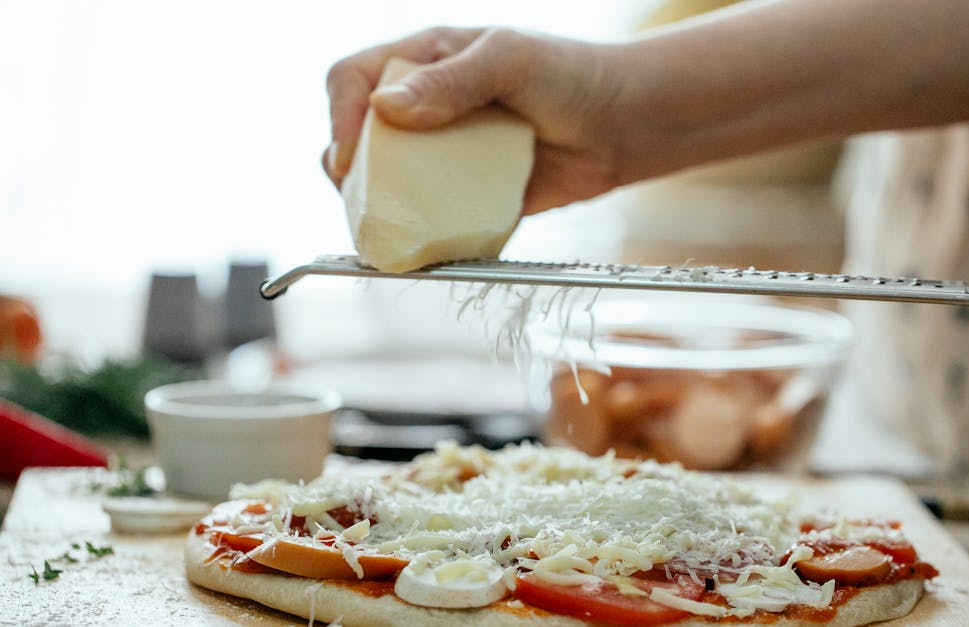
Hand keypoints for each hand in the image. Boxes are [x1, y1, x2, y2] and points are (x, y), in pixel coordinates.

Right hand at [323, 27, 628, 214]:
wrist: (628, 125)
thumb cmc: (574, 74)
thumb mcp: (511, 60)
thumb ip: (451, 81)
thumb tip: (385, 107)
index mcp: (426, 61)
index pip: (352, 81)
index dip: (339, 117)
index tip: (348, 156)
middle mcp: (428, 107)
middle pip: (361, 140)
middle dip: (351, 172)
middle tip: (363, 200)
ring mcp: (448, 154)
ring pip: (391, 185)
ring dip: (382, 209)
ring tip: (387, 230)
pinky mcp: (472, 196)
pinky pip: (436, 218)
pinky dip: (426, 234)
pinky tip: (429, 245)